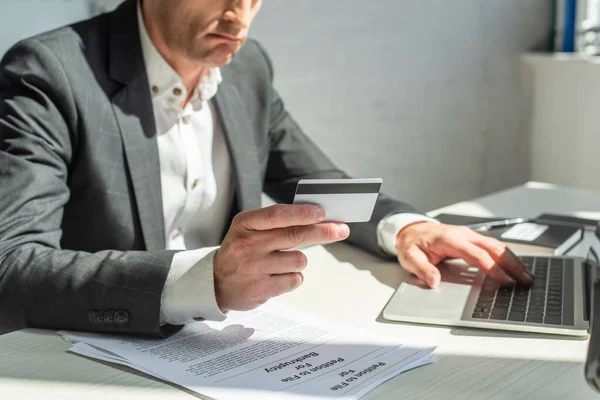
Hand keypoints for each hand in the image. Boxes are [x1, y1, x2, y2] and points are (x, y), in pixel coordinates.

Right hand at [214, 204, 349, 311]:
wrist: (215, 283)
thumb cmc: (240, 251)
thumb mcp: (248, 230)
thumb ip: (276, 223)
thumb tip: (316, 218)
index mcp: (245, 224)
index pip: (278, 215)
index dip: (303, 213)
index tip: (323, 212)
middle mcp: (248, 245)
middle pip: (295, 235)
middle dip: (323, 231)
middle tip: (341, 230)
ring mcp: (254, 269)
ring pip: (299, 260)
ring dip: (298, 260)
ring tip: (280, 262)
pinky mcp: (262, 289)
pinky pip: (295, 279)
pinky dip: (293, 277)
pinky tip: (277, 276)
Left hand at [396, 222, 533, 287]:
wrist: (411, 230)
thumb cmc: (412, 244)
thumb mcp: (410, 258)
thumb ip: (422, 270)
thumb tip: (434, 281)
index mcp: (449, 239)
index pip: (476, 255)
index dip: (492, 268)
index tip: (505, 281)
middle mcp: (463, 234)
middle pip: (493, 248)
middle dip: (511, 264)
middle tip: (526, 280)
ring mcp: (469, 235)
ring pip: (496, 245)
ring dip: (512, 260)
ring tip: (526, 276)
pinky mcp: (472, 238)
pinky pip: (492, 246)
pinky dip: (506, 256)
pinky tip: (514, 266)